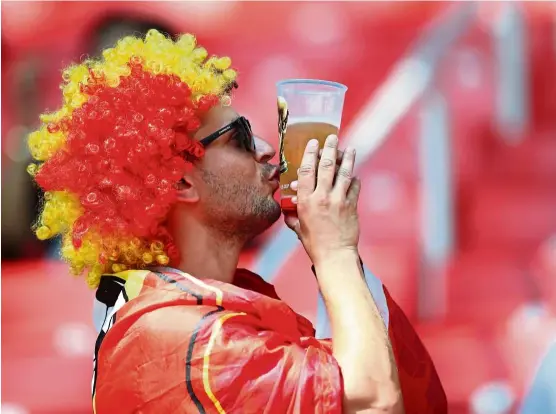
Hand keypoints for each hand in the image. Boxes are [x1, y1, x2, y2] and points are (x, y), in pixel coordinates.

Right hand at [284, 135, 360, 265]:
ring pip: (344, 173)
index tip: (313, 144)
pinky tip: (355, 175)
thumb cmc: (314, 244)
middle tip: (332, 138)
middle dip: (330, 149)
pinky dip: (355, 179)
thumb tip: (288, 209)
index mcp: (305, 201)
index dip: (309, 154)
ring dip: (347, 158)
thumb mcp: (298, 228)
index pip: (306, 171)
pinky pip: (354, 187)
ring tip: (349, 148)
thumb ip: (292, 216)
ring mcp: (339, 200)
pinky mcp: (351, 205)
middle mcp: (322, 197)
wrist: (335, 256)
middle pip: (326, 166)